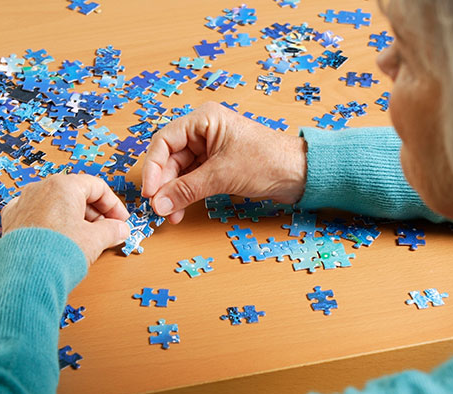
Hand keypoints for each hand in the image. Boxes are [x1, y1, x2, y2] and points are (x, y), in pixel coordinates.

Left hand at [0, 174, 129, 264]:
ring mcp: (24, 203)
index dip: (114, 205)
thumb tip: (120, 229)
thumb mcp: (96, 240)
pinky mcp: (13, 220)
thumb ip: (112, 230)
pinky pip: (38, 215)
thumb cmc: (57, 252)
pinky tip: (60, 238)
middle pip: (76, 194)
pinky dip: (52, 224)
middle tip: (107, 231)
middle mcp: (41, 189)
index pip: (97, 187)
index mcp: (63, 186)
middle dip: (95, 213)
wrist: (25, 274)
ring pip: (56, 204)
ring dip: (75, 219)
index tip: (121, 220)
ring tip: (86, 239)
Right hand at [141, 101, 307, 222]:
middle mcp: (205, 131)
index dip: (154, 167)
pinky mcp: (220, 166)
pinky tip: (182, 210)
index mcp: (204, 120)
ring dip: (175, 193)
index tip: (151, 192)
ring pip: (182, 171)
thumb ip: (188, 190)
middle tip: (160, 209)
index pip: (164, 141)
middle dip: (165, 185)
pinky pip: (195, 179)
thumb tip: (159, 204)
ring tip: (172, 215)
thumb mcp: (223, 175)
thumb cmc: (269, 161)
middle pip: (171, 158)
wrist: (301, 174)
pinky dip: (187, 195)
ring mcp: (212, 149)